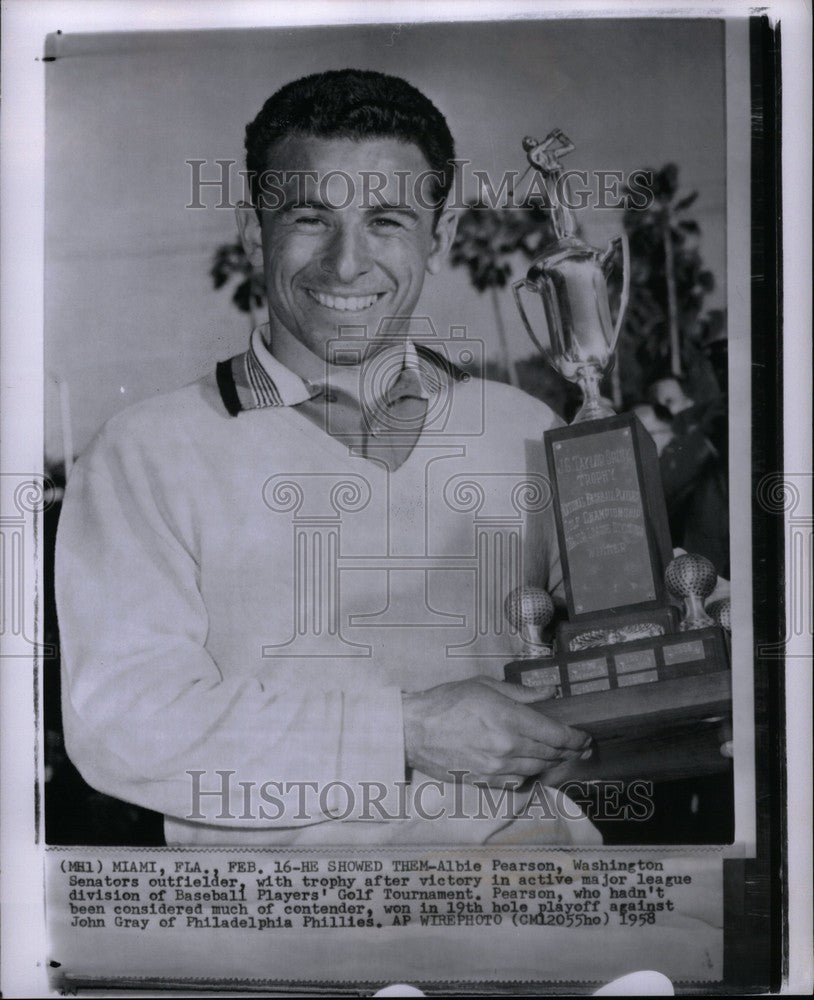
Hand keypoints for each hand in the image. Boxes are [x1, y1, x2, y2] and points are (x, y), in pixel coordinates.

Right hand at [402, 676, 591, 787]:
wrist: (414, 730)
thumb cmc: (446, 702)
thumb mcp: (484, 686)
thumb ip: (521, 693)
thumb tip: (549, 694)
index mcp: (510, 720)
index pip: (556, 734)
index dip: (576, 738)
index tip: (585, 737)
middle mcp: (508, 747)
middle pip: (550, 753)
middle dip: (568, 750)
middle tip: (580, 747)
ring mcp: (497, 767)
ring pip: (537, 768)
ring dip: (551, 761)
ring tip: (560, 755)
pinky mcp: (485, 781)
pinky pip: (517, 779)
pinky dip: (529, 772)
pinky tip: (531, 764)